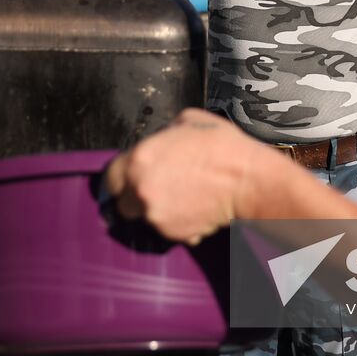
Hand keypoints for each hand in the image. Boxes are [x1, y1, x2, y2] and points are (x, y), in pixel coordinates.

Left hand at [105, 109, 270, 244]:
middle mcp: (141, 189)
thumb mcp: (187, 121)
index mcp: (139, 159)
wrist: (246, 180)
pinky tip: (196, 210)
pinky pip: (169, 232)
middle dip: (136, 199)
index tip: (131, 180)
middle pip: (123, 204)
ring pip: (147, 218)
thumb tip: (159, 141)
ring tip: (184, 198)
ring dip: (159, 212)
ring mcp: (155, 214)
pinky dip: (178, 225)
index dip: (122, 178)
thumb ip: (163, 134)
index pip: (110, 177)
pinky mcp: (173, 234)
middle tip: (158, 191)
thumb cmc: (221, 147)